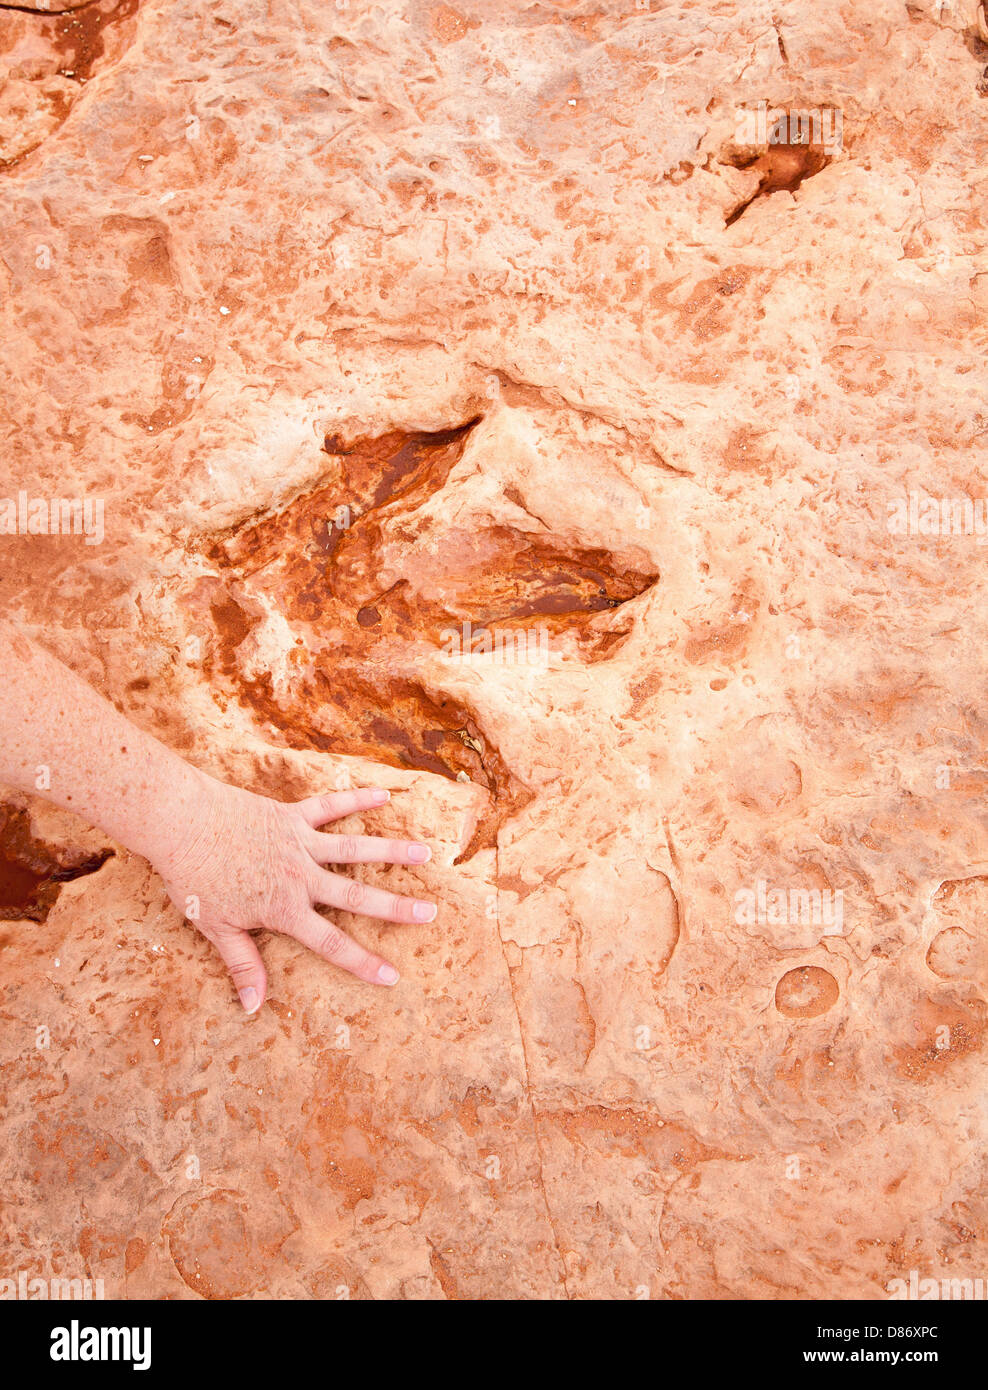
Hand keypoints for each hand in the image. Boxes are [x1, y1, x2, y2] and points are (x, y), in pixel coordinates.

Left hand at [152, 779, 435, 1012]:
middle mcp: (300, 875)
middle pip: (357, 895)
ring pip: (355, 848)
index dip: (362, 962)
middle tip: (430, 913)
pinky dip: (356, 800)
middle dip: (395, 907)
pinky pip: (330, 806)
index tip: (392, 976)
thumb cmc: (194, 877)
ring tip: (425, 853)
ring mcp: (299, 843)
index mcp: (284, 908)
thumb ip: (242, 964)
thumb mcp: (215, 927)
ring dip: (391, 851)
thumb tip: (254, 1006)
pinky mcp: (291, 815)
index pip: (330, 943)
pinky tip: (383, 795)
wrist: (180, 822)